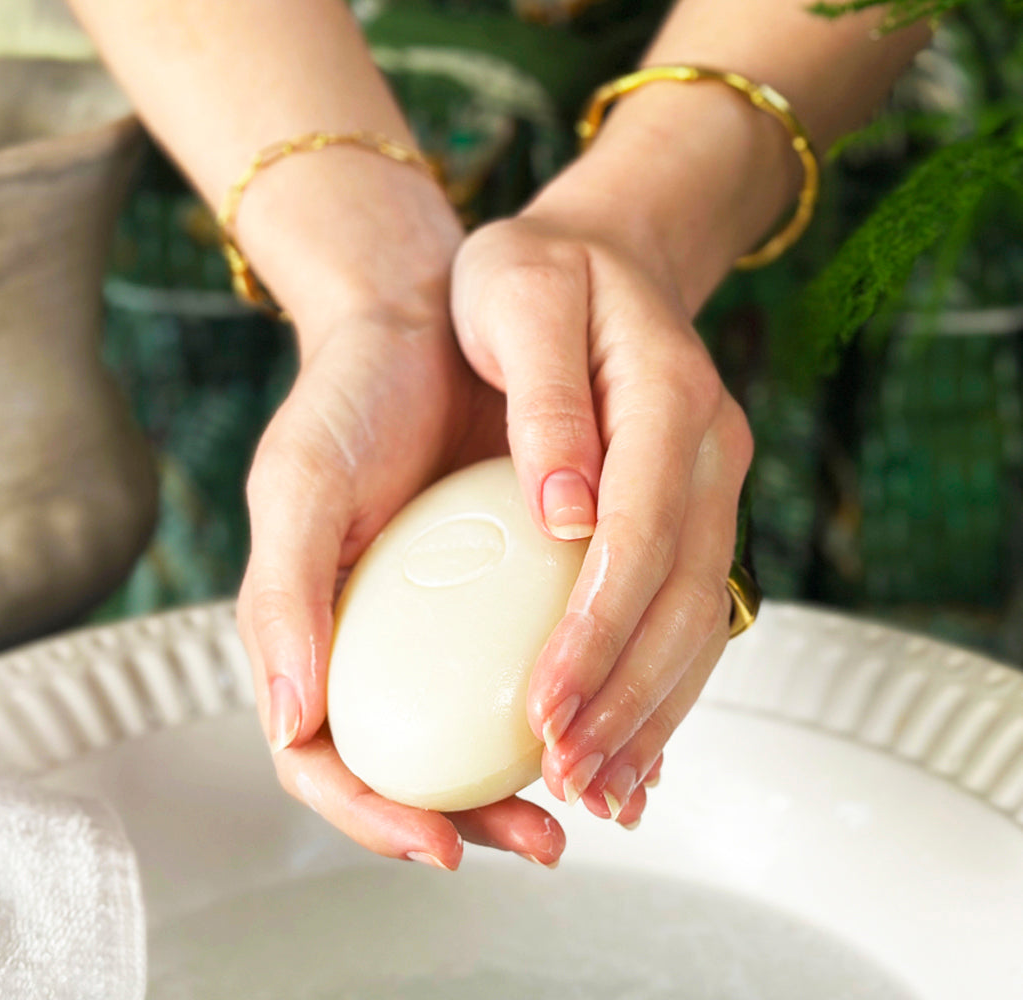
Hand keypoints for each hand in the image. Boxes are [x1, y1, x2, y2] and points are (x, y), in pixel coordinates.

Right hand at [235, 199, 566, 866]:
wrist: (422, 333)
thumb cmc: (346, 405)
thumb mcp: (301, 488)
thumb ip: (284, 598)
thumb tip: (289, 720)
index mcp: (312, 638)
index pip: (324, 762)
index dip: (375, 817)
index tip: (441, 843)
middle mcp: (374, 645)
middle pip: (410, 770)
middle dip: (470, 821)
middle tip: (542, 837)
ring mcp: (440, 626)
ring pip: (474, 736)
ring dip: (523, 782)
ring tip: (587, 796)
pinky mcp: (500, 597)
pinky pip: (525, 669)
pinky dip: (561, 706)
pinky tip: (606, 717)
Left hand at [451, 199, 752, 826]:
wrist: (593, 254)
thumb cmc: (535, 271)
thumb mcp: (517, 295)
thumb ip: (544, 401)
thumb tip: (563, 516)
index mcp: (666, 392)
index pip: (639, 535)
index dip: (597, 631)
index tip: (548, 705)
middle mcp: (704, 449)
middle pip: (681, 597)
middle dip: (625, 696)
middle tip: (567, 773)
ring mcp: (707, 485)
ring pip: (698, 621)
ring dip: (651, 713)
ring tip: (600, 788)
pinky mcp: (689, 513)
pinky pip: (689, 614)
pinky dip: (662, 688)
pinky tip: (630, 745)